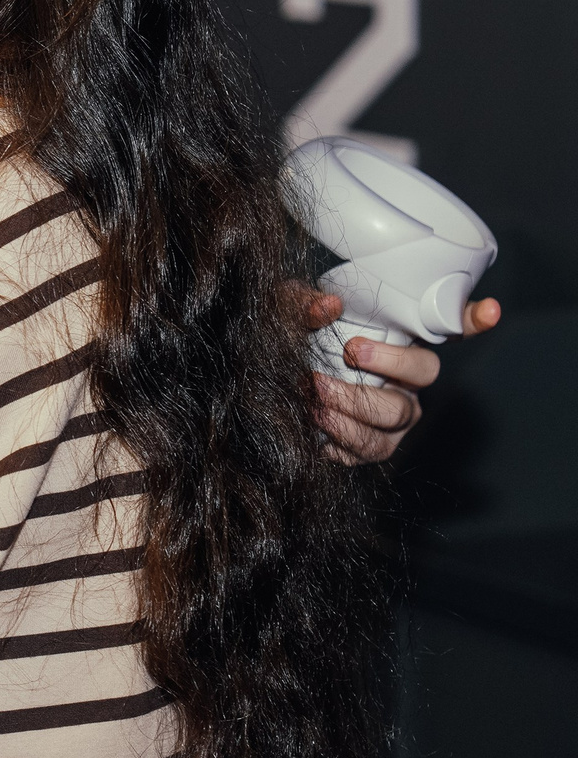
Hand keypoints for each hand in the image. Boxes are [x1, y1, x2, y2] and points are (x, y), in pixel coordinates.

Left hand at [304, 289, 502, 464]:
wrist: (268, 388)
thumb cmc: (291, 343)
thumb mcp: (289, 314)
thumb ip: (303, 304)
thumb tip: (326, 306)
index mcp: (399, 347)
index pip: (449, 329)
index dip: (473, 320)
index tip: (490, 310)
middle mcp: (405, 385)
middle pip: (421, 380)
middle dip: (387, 366)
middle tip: (347, 354)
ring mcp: (390, 420)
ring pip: (392, 425)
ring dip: (354, 412)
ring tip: (316, 399)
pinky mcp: (364, 448)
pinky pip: (363, 453)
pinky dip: (338, 441)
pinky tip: (314, 427)